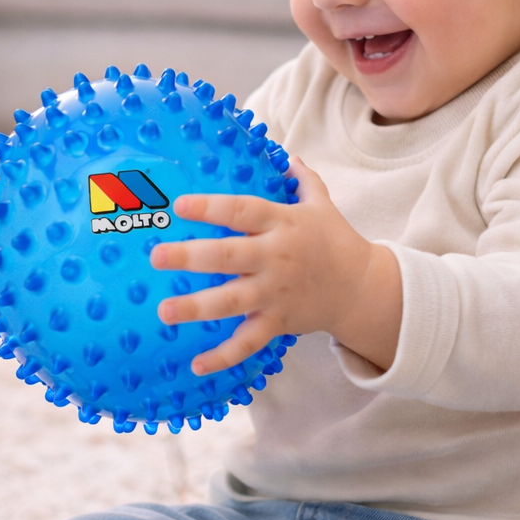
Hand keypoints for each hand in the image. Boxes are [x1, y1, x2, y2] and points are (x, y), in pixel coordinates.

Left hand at [150, 157, 402, 374]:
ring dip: (196, 308)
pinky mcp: (279, 322)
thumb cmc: (335, 240)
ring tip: (164, 311)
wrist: (363, 287)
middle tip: (156, 257)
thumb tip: (287, 154)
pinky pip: (249, 342)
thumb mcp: (322, 203)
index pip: (242, 210)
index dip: (211, 207)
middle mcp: (276, 257)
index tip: (180, 205)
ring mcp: (276, 293)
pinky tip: (196, 365)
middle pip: (228, 256)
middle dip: (190, 257)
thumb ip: (302, 179)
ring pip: (232, 302)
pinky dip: (224, 357)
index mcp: (283, 223)